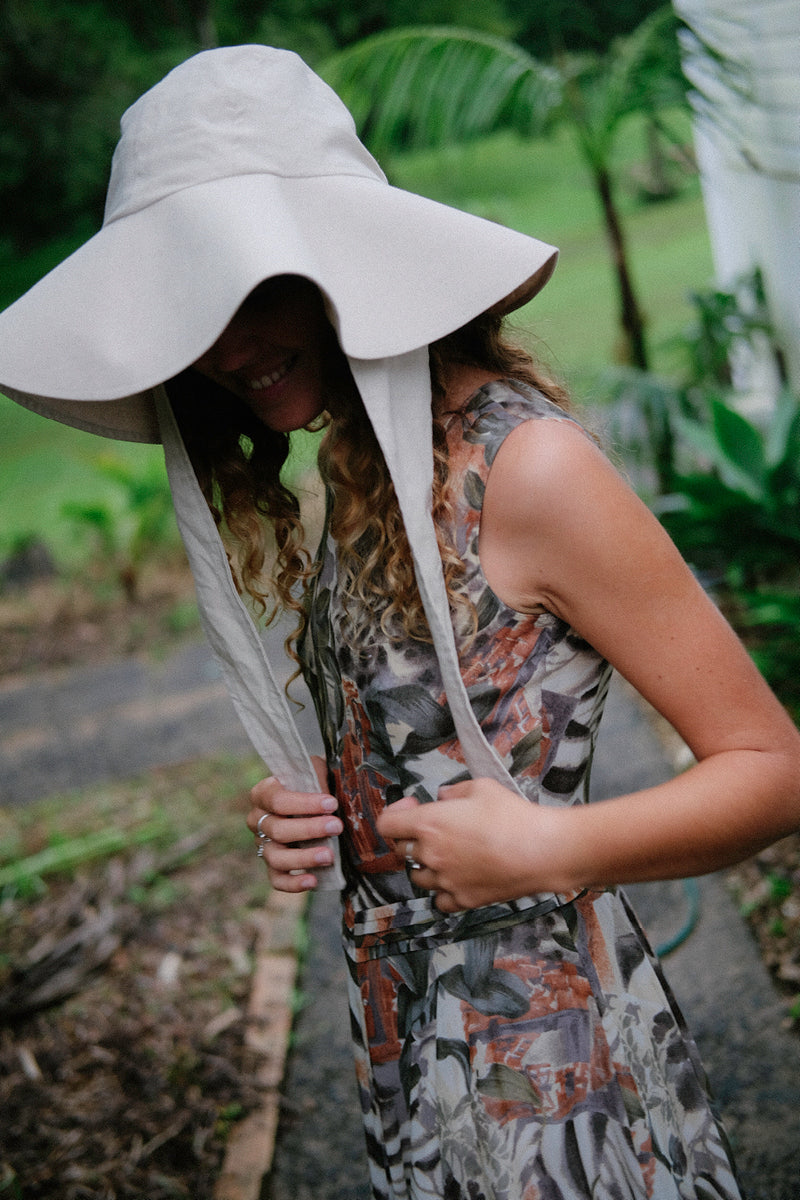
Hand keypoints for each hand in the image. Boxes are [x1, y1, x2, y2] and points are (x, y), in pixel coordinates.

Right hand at [247, 756, 341, 891]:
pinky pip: (277, 880)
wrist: (313, 803)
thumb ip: (319, 779)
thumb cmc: (314, 783)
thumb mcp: (316, 772)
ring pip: (276, 857)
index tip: (332, 803)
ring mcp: (263, 845)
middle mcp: (257, 820)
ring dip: (304, 857)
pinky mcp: (272, 867)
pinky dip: (293, 884)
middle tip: (337, 826)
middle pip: (278, 830)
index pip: (277, 800)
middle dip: (309, 829)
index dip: (304, 803)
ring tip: (329, 855)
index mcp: (263, 794)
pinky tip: (313, 880)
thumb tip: (328, 799)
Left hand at [376, 779, 564, 912]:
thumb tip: (442, 797)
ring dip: (425, 866)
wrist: (542, 851)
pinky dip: (443, 891)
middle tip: (435, 830)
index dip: (395, 814)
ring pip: (418, 878)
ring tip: (447, 855)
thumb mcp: (481, 787)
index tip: (413, 808)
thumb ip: (454, 792)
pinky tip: (457, 879)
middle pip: (401, 851)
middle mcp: (431, 855)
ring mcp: (446, 881)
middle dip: (412, 838)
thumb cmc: (513, 815)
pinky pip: (439, 900)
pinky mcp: (463, 900)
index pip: (386, 825)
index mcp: (429, 824)